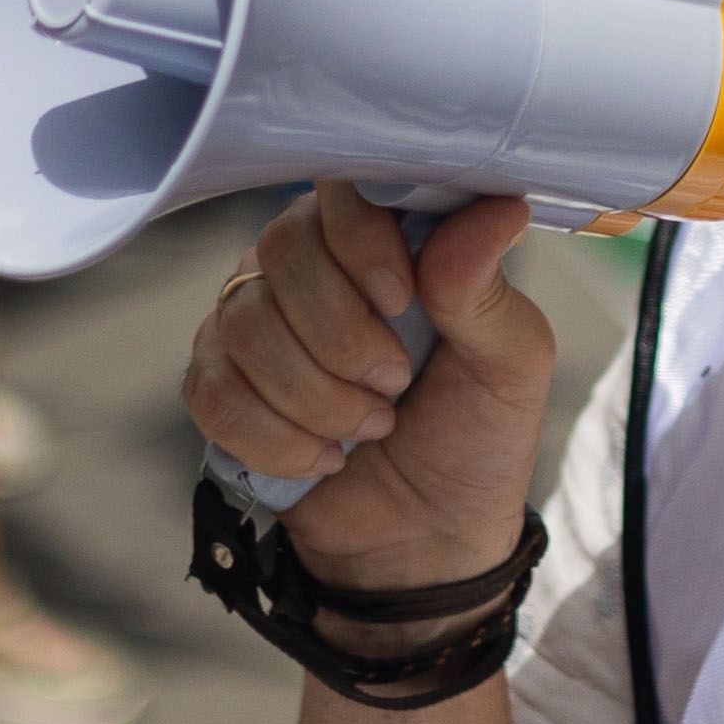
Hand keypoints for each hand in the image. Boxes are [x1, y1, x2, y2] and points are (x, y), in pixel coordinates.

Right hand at [180, 184, 551, 595]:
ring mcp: (253, 319)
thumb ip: (486, 289)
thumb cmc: (475, 435)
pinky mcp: (220, 382)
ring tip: (369, 428)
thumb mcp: (510, 364)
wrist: (427, 534)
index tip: (401, 302)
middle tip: (395, 386)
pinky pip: (213, 391)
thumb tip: (499, 207)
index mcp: (384, 235)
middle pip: (281, 253)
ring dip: (315, 398)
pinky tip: (322, 460)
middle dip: (342, 339)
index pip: (340, 188)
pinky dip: (274, 439)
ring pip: (243, 326)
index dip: (359, 242)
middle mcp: (308, 262)